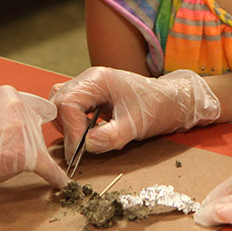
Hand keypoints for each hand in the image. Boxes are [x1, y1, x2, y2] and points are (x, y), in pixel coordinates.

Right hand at [0, 86, 68, 194]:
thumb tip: (14, 118)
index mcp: (9, 94)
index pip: (28, 108)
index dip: (23, 123)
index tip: (21, 132)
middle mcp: (21, 108)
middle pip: (35, 127)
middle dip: (23, 140)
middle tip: (0, 151)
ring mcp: (26, 131)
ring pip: (38, 146)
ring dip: (26, 156)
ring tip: (2, 162)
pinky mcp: (28, 155)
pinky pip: (48, 167)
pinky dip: (54, 175)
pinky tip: (59, 182)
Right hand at [49, 67, 219, 154]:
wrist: (172, 102)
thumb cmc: (156, 108)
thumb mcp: (136, 126)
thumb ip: (111, 137)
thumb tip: (87, 145)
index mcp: (98, 80)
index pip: (67, 103)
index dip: (70, 129)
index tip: (78, 151)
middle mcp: (90, 79)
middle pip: (59, 101)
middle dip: (65, 128)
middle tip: (78, 150)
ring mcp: (90, 86)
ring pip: (61, 104)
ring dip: (66, 126)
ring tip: (81, 143)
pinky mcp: (92, 96)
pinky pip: (71, 107)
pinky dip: (72, 123)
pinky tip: (86, 135)